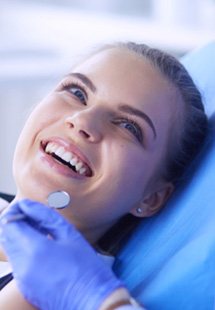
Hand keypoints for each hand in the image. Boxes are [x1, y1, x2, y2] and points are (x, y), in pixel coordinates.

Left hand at [0, 200, 122, 309]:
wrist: (92, 300)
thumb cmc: (86, 267)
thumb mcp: (69, 234)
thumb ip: (45, 216)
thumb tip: (28, 205)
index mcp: (34, 249)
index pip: (10, 223)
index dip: (15, 211)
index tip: (25, 207)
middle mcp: (22, 265)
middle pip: (6, 236)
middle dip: (16, 223)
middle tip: (33, 218)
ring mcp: (22, 278)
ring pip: (10, 249)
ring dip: (19, 236)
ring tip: (40, 232)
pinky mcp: (25, 287)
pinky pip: (17, 263)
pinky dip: (23, 251)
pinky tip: (41, 248)